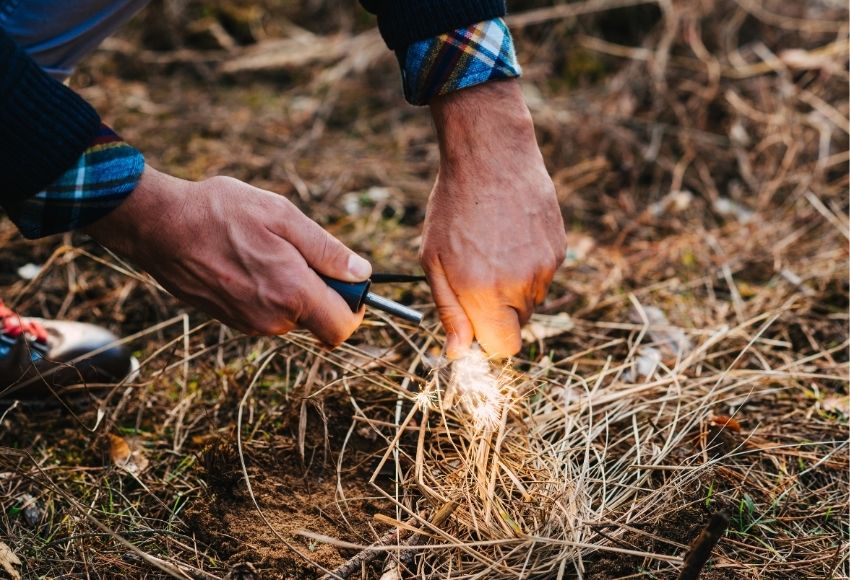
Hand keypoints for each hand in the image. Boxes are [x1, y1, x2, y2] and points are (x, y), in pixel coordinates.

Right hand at [84, 166, 370, 344]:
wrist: (159, 227)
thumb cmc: (219, 213)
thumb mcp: (282, 216)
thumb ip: (326, 250)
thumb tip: (361, 273)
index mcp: (292, 293)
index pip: (342, 328)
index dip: (355, 307)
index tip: (349, 282)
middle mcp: (273, 319)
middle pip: (320, 320)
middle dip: (323, 292)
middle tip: (300, 251)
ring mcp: (250, 324)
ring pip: (293, 315)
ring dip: (294, 288)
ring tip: (266, 250)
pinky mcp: (233, 321)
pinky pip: (269, 312)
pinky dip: (271, 291)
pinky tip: (248, 260)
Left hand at [423, 80, 565, 358]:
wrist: (491, 156)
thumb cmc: (453, 207)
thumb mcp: (433, 261)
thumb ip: (449, 311)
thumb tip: (458, 352)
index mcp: (485, 293)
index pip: (503, 349)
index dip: (487, 340)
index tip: (474, 320)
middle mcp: (522, 286)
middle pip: (517, 325)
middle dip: (497, 312)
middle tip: (476, 273)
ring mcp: (545, 267)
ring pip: (531, 300)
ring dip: (513, 287)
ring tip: (493, 247)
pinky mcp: (559, 248)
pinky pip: (543, 274)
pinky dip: (528, 264)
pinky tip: (510, 235)